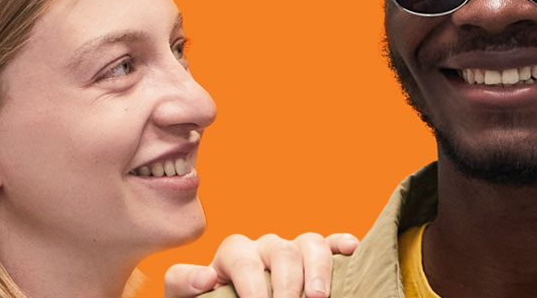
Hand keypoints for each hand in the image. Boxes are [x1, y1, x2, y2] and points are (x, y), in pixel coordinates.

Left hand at [164, 232, 358, 297]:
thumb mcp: (186, 295)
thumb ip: (185, 284)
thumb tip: (207, 278)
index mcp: (234, 254)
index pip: (240, 254)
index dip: (250, 281)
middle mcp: (265, 248)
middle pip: (279, 250)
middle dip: (286, 283)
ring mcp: (293, 251)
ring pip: (309, 242)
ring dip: (317, 269)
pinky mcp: (315, 259)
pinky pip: (331, 242)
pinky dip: (341, 243)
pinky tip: (351, 250)